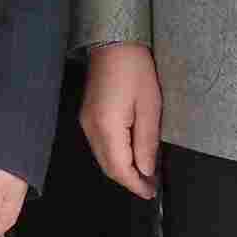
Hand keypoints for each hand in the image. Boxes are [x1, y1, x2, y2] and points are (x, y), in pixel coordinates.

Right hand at [80, 42, 162, 200]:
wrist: (114, 44)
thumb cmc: (135, 70)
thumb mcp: (150, 107)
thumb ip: (146, 143)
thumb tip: (145, 170)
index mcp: (107, 127)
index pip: (119, 169)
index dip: (135, 184)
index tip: (150, 192)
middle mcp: (91, 129)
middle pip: (108, 167)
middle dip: (128, 180)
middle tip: (149, 186)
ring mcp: (86, 123)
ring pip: (103, 159)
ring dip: (122, 170)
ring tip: (144, 173)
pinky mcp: (88, 117)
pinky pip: (100, 146)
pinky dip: (115, 157)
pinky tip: (130, 155)